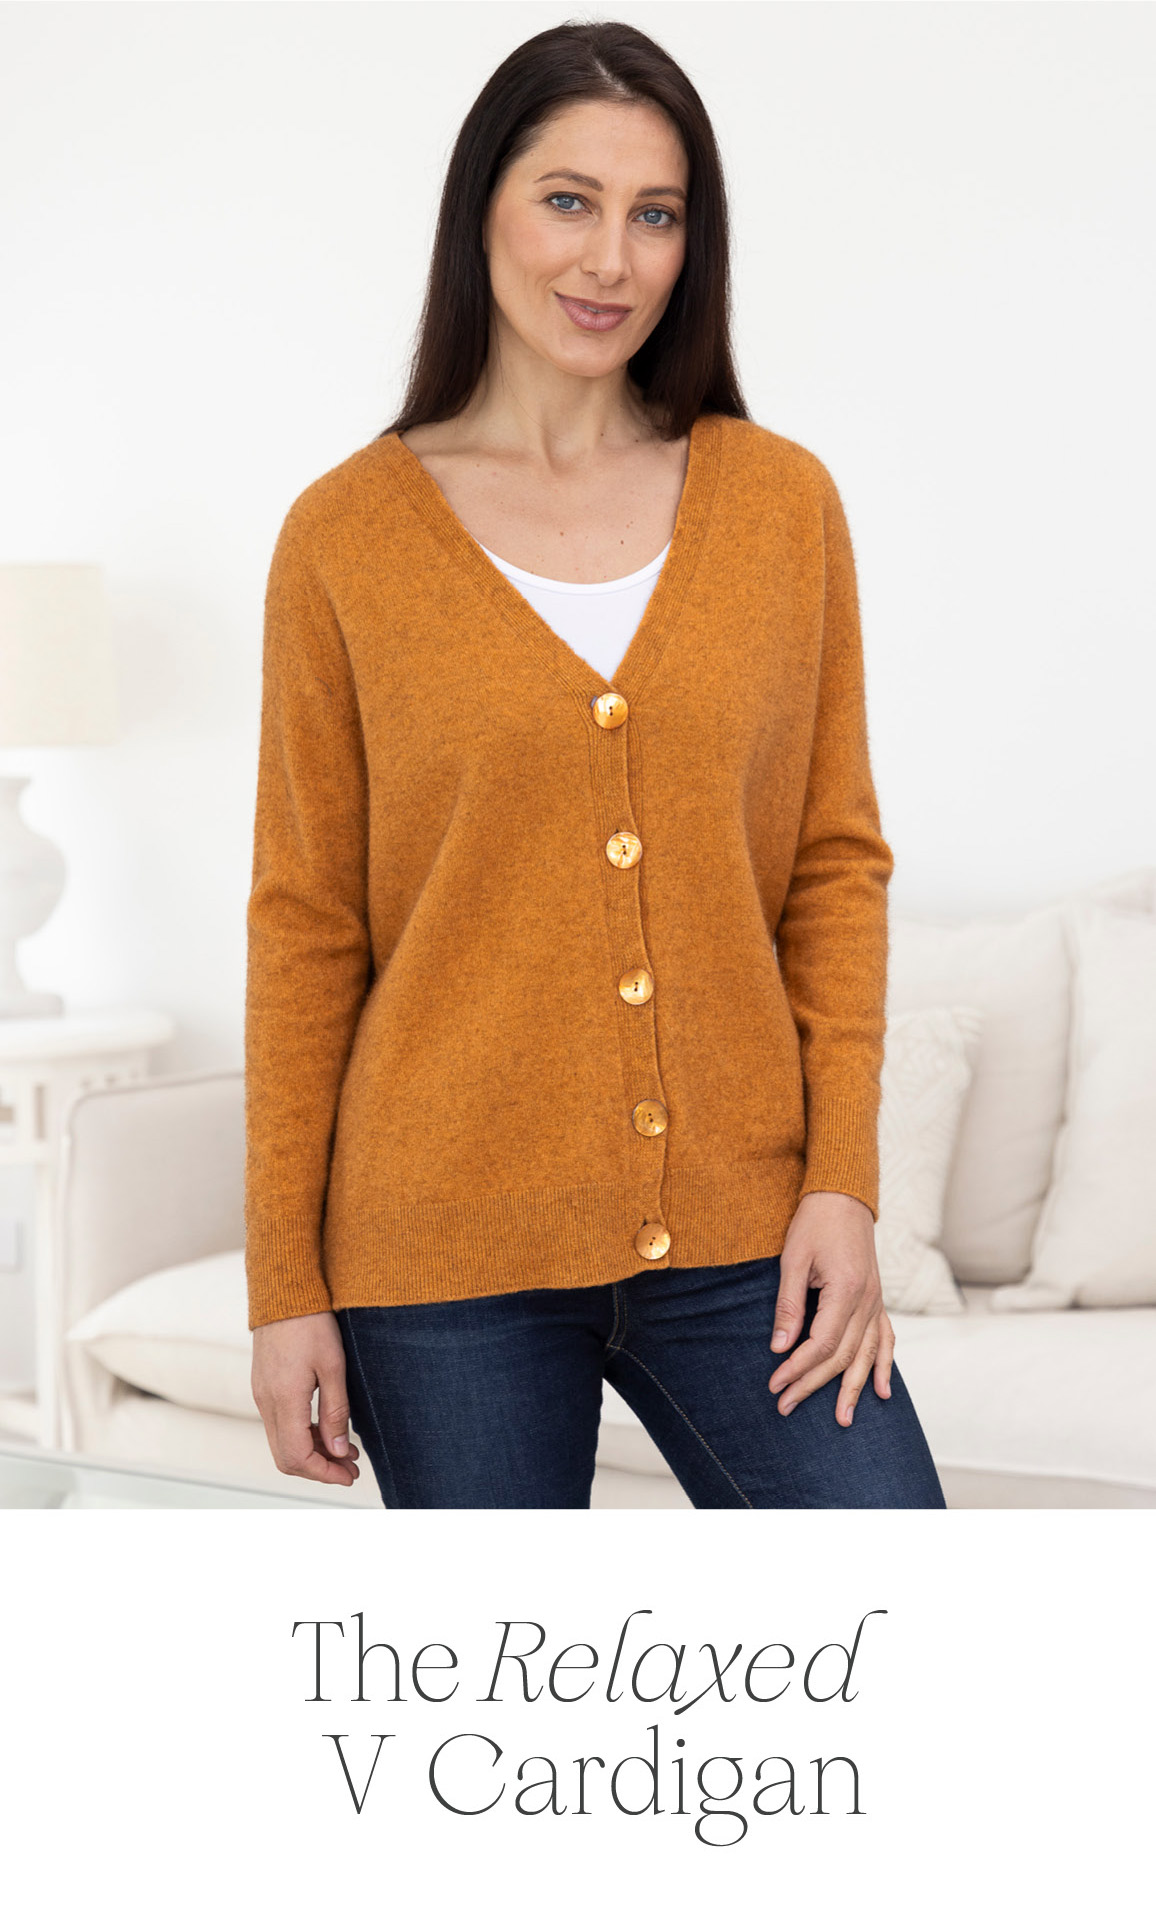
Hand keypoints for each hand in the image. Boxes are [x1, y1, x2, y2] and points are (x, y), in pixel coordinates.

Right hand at [251, 1309, 360, 1485]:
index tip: (349, 1476)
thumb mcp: (333, 1367)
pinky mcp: (263, 1387)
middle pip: (286, 1457)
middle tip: (351, 1469)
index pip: (298, 1457)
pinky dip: (302, 1435)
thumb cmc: (311, 1324)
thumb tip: (339, 1452)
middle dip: (319, 1469)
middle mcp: (266, 1403)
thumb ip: (335, 1412)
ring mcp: (261, 1395)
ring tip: (346, 1451)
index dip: (324, 1473)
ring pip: (282, 1442)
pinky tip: (326, 1429)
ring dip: (313, 1453)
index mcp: (284, 1400)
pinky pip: (279, 1425)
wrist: (283, 1293)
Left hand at [768, 1190, 894, 1426]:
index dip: (798, 1368)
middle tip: (786, 1405)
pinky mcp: (878, 1300)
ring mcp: (877, 1301)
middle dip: (814, 1385)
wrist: (843, 1197)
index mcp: (845, 1289)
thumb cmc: (814, 1223)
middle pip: (843, 1356)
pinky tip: (884, 1392)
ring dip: (854, 1389)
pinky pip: (886, 1339)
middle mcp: (867, 1300)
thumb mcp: (793, 1259)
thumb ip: (788, 1304)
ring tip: (841, 1419)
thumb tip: (778, 1347)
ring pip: (868, 1355)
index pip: (822, 1344)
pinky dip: (885, 1366)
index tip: (775, 1384)